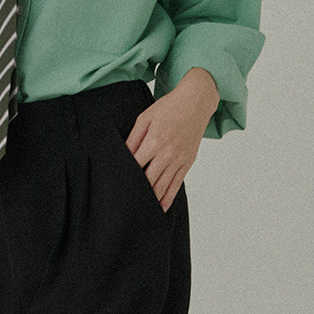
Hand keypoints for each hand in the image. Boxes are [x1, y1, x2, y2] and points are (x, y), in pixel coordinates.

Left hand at [124, 72, 217, 211]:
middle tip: (125, 204)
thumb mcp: (145, 118)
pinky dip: (168, 198)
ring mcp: (179, 159)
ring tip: (140, 211)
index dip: (125, 176)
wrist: (196, 102)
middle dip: (137, 192)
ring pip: (163, 186)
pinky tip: (161, 208)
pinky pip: (177, 184)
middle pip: (148, 180)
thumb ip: (133, 138)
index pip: (135, 165)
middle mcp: (167, 153)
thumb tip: (123, 155)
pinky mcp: (188, 162)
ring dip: (151, 200)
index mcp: (154, 141)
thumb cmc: (169, 107)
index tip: (116, 185)